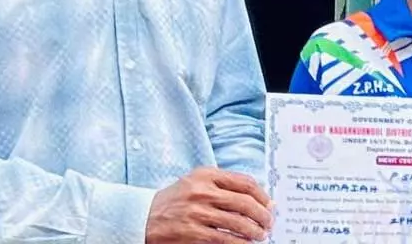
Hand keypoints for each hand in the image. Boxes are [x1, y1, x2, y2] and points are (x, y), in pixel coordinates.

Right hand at [146, 167, 272, 243]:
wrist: (142, 217)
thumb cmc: (176, 200)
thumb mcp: (197, 182)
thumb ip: (224, 185)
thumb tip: (259, 199)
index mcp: (206, 175)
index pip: (245, 183)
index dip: (263, 196)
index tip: (269, 205)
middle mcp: (202, 192)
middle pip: (245, 203)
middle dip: (262, 215)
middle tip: (269, 223)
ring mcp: (196, 213)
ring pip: (237, 223)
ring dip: (254, 231)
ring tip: (260, 235)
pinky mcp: (191, 234)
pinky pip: (224, 239)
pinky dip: (240, 243)